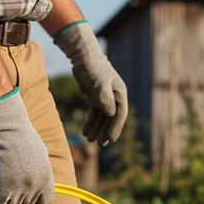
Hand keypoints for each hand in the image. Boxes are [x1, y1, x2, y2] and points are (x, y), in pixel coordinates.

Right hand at [0, 89, 54, 203]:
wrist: (6, 128)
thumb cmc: (21, 138)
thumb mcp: (38, 157)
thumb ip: (37, 176)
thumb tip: (32, 192)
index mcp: (46, 179)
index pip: (45, 201)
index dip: (36, 195)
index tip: (28, 185)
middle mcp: (34, 187)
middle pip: (26, 202)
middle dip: (18, 192)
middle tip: (11, 173)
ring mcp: (17, 189)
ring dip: (5, 193)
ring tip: (2, 173)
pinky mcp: (0, 190)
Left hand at [55, 22, 127, 145]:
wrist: (84, 59)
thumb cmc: (93, 68)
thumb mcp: (99, 82)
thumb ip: (104, 97)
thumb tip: (111, 114)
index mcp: (119, 94)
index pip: (119, 114)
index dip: (115, 128)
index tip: (110, 139)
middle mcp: (114, 98)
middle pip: (110, 119)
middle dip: (104, 132)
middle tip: (98, 144)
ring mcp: (105, 100)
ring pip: (101, 119)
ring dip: (96, 130)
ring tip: (90, 141)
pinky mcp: (95, 100)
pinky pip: (94, 115)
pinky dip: (90, 123)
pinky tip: (85, 132)